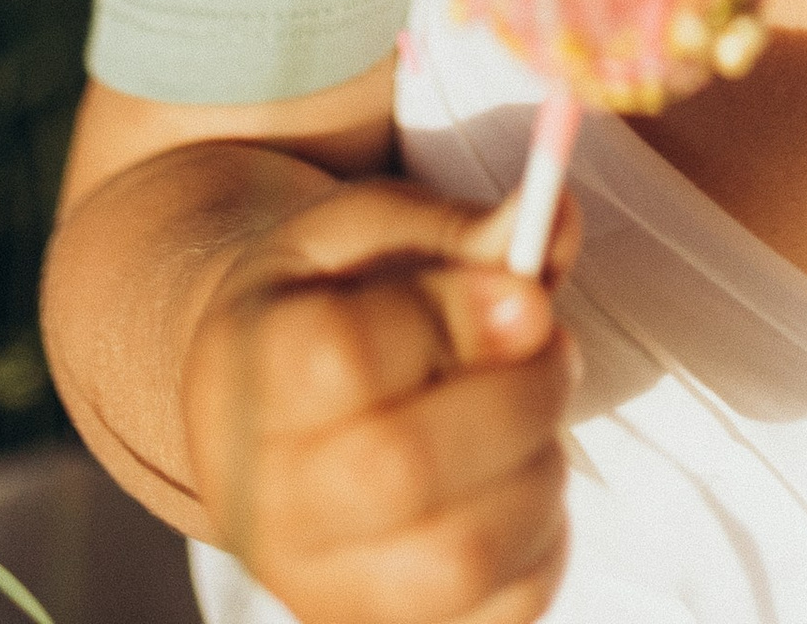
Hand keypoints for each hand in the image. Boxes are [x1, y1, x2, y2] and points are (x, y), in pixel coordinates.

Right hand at [181, 174, 582, 623]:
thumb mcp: (369, 232)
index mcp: (251, 367)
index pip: (350, 356)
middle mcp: (265, 493)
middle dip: (519, 398)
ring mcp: (316, 581)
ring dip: (539, 471)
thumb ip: (458, 230)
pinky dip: (544, 544)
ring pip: (455, 557)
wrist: (260, 398)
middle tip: (555, 348)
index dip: (457, 319)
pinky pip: (496, 613)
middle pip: (404, 466)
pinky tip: (523, 478)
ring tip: (537, 415)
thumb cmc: (326, 298)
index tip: (524, 294)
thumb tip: (552, 222)